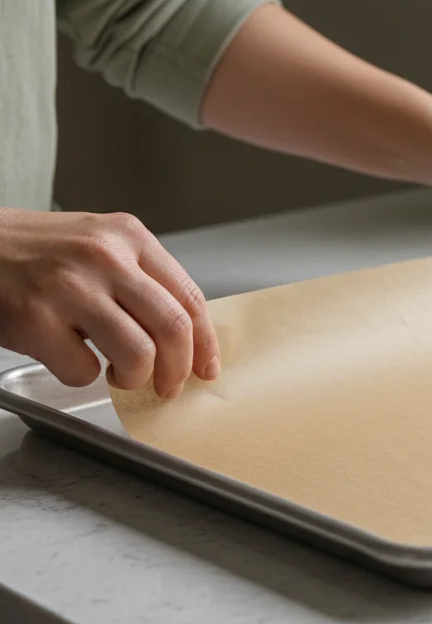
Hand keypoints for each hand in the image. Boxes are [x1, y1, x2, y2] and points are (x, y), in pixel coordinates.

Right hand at [0, 208, 218, 397]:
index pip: (189, 298)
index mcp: (128, 237)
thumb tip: (184, 337)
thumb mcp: (96, 245)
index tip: (206, 368)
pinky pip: (83, 370)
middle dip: (178, 370)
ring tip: (117, 375)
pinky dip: (82, 377)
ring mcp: (69, 287)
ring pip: (137, 354)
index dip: (205, 343)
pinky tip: (69, 359)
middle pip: (173, 328)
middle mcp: (104, 257)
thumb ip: (140, 278)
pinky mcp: (36, 319)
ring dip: (133, 378)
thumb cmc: (33, 253)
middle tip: (168, 386)